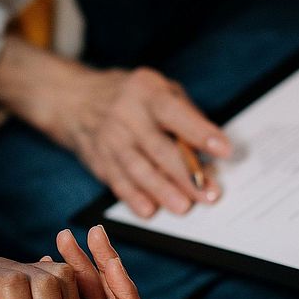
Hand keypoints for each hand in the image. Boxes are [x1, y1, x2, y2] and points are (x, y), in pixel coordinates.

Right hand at [0, 38, 232, 218]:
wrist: (74, 100)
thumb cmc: (130, 96)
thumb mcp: (158, 88)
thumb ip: (184, 113)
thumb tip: (208, 150)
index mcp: (145, 91)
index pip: (174, 113)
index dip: (199, 132)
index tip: (224, 150)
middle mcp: (125, 114)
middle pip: (158, 147)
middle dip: (185, 174)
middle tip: (208, 193)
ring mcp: (109, 139)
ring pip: (137, 169)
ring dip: (161, 190)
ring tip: (183, 207)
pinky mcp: (99, 160)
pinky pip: (117, 181)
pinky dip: (133, 197)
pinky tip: (148, 210)